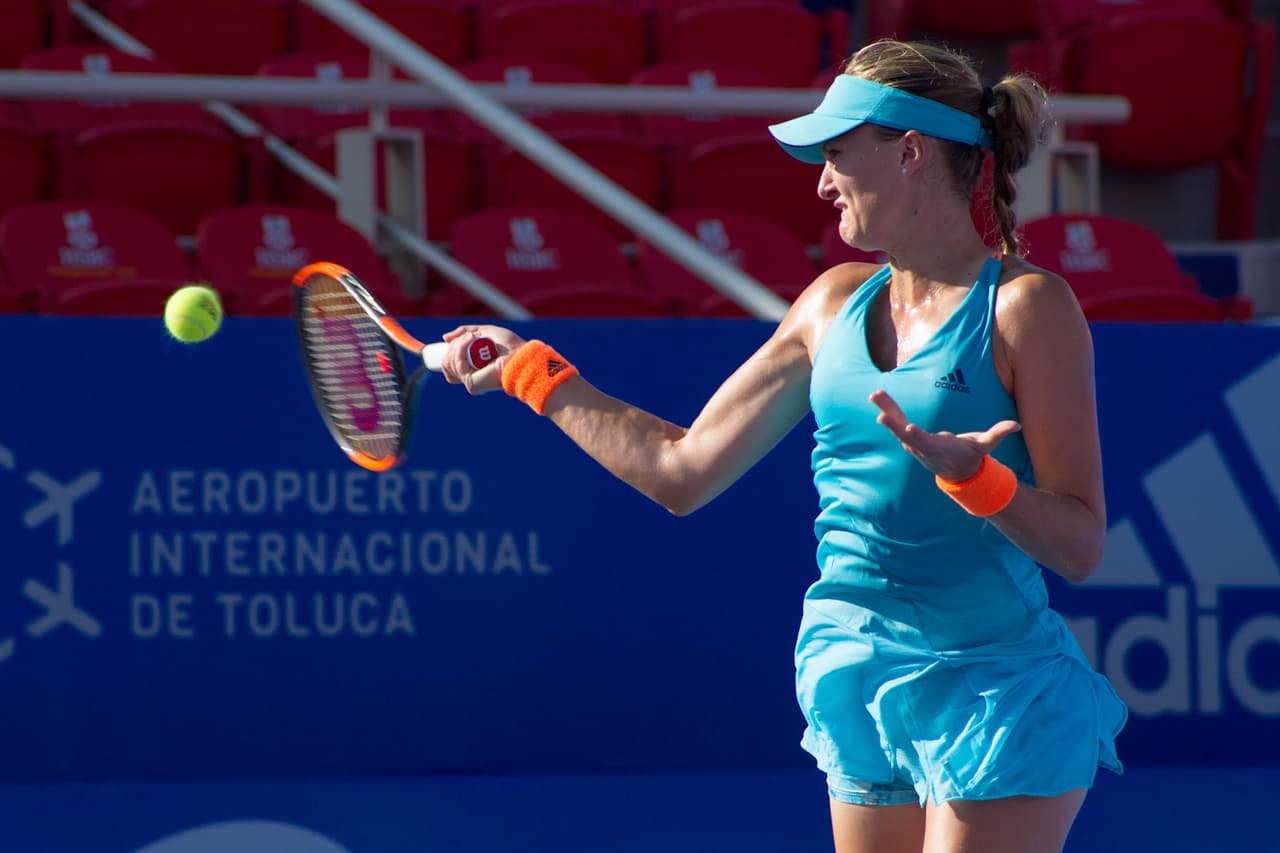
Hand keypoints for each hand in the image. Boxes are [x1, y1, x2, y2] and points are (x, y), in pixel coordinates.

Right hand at [440, 325, 527, 394]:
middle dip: (453, 346)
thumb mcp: (485, 332)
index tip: (452, 341)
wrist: (521, 355)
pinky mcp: (472, 384)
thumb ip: (465, 332)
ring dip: (457, 345)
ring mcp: (470, 381)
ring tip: (473, 338)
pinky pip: (457, 365)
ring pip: (448, 363)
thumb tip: (444, 338)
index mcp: (471, 368)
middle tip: (468, 337)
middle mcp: (469, 377)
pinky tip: (470, 340)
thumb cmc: (509, 345)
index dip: (448, 351)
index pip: (449, 364)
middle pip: (446, 363)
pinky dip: (460, 349)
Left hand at [869, 389, 1020, 481]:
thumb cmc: (971, 456)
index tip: (909, 429)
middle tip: (880, 416)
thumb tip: (1016, 425)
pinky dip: (888, 408)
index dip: (919, 437)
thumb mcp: (985, 447)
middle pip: (906, 436)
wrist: (956, 472)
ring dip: (887, 410)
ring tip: (875, 395)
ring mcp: (913, 443)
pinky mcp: (908, 436)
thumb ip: (998, 435)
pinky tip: (878, 396)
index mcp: (939, 449)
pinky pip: (897, 420)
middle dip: (894, 426)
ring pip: (897, 426)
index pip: (927, 444)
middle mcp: (922, 447)